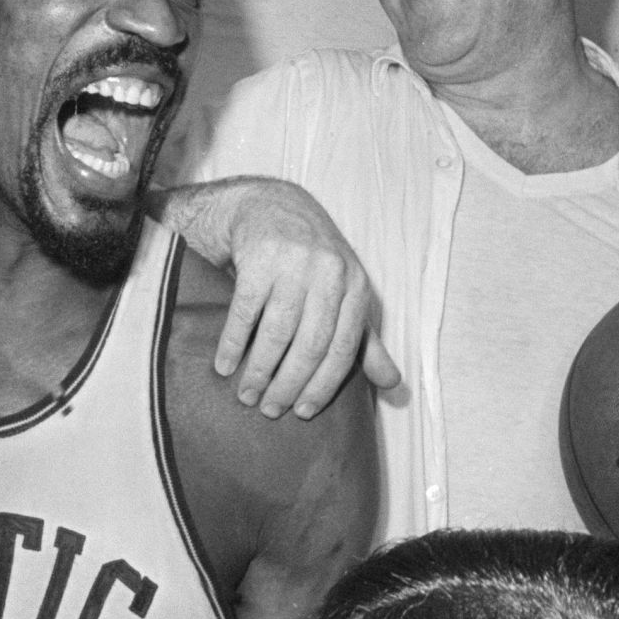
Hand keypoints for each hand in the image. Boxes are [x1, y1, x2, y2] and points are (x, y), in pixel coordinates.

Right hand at [207, 178, 399, 417]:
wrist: (273, 206)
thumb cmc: (313, 262)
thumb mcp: (346, 294)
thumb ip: (366, 341)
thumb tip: (393, 384)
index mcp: (356, 286)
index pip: (344, 348)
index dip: (323, 385)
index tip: (304, 412)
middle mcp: (329, 273)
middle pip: (310, 344)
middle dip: (288, 384)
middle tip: (269, 410)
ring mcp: (293, 264)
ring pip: (277, 331)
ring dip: (259, 370)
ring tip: (246, 395)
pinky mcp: (258, 258)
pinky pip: (245, 311)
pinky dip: (233, 343)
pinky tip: (224, 365)